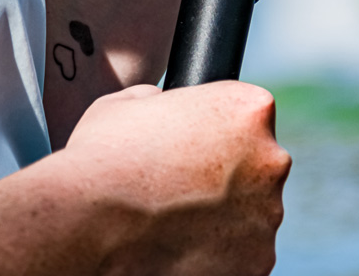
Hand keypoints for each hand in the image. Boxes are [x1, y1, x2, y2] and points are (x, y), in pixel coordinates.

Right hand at [63, 82, 290, 275]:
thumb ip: (163, 99)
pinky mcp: (257, 264)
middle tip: (181, 181)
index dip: (217, 126)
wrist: (89, 224)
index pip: (249, 111)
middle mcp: (269, 160)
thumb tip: (165, 106)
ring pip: (252, 210)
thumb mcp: (129, 101)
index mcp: (246, 108)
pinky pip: (242, 252)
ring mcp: (267, 217)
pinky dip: (217, 250)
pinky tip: (177, 243)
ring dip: (223, 212)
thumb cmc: (103, 156)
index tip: (192, 140)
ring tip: (172, 216)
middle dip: (227, 171)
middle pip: (257, 162)